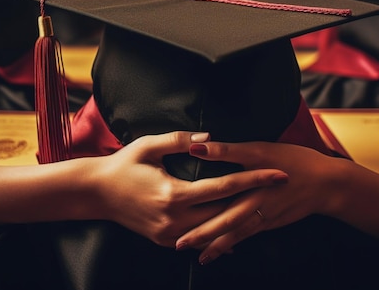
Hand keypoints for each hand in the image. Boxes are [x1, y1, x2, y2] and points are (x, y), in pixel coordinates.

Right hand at [89, 132, 288, 247]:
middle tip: (283, 190)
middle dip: (257, 201)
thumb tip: (210, 137)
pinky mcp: (166, 240)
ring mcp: (171, 234)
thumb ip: (180, 140)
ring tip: (269, 208)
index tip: (277, 172)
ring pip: (217, 231)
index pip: (224, 187)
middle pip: (228, 214)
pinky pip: (200, 240)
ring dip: (242, 219)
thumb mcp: (148, 146)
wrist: (95, 193)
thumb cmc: (122, 165)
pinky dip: (220, 234)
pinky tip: (238, 230)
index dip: (253, 178)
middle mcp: (175, 219)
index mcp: (173, 194)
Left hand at [177, 140, 378, 263]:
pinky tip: (224, 250)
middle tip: (179, 245)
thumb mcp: (260, 149)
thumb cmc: (294, 160)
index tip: (174, 216)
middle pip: (223, 224)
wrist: (328, 183)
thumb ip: (227, 150)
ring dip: (215, 246)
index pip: (215, 197)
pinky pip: (248, 235)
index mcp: (248, 184)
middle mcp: (254, 205)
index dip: (194, 205)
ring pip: (235, 234)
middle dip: (201, 236)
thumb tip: (196, 147)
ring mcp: (263, 217)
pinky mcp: (271, 222)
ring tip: (199, 257)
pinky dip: (234, 244)